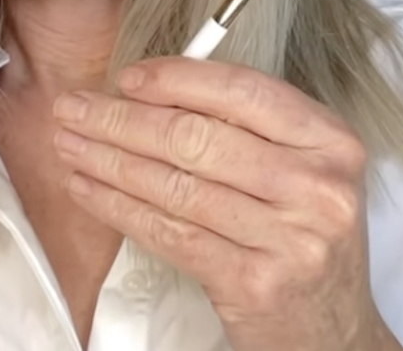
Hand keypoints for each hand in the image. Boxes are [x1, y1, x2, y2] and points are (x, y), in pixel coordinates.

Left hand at [53, 57, 400, 350]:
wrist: (333, 330)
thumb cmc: (302, 231)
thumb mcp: (298, 166)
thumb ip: (244, 124)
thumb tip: (152, 87)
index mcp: (330, 140)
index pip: (241, 90)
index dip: (176, 79)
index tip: (126, 78)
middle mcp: (317, 186)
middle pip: (197, 137)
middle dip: (122, 119)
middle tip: (73, 108)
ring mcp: (290, 239)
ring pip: (176, 185)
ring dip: (109, 160)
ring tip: (69, 143)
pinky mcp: (254, 284)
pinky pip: (170, 233)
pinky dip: (119, 207)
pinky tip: (88, 189)